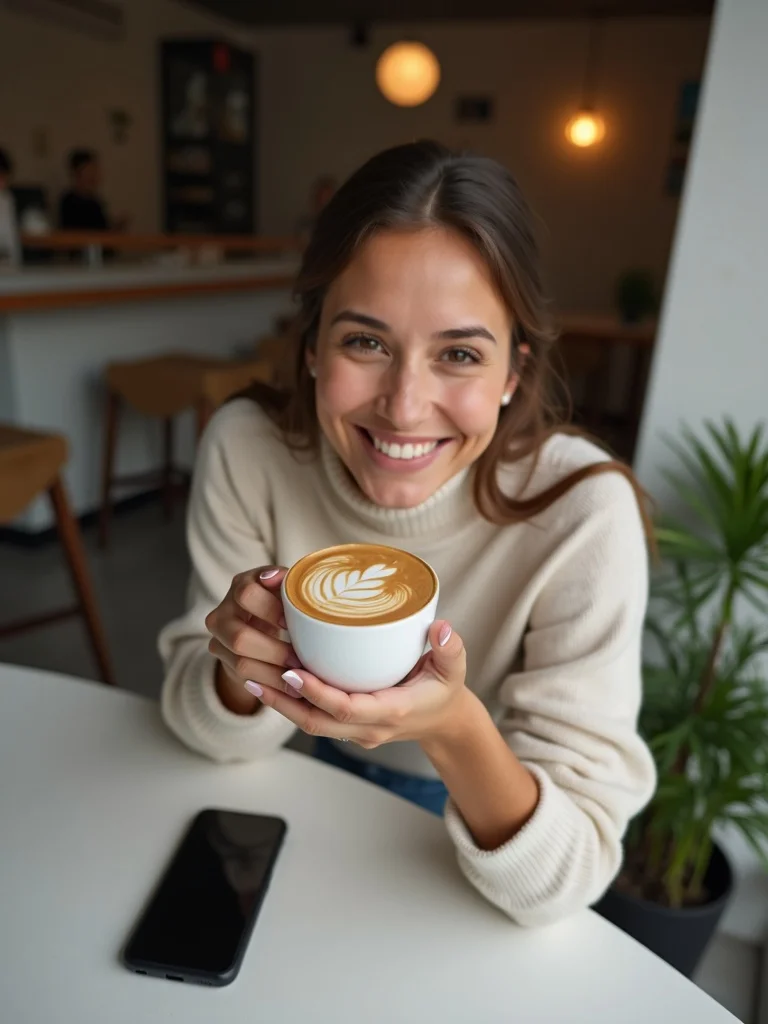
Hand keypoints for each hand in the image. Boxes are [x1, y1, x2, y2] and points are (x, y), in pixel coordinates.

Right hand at [205, 566, 303, 712]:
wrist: (258, 622)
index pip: (247, 595)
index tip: (291, 623)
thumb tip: (305, 585)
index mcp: (241, 586)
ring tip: (299, 678)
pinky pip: (245, 679)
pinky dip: (269, 685)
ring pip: (241, 663)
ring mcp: (219, 640)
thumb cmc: (282, 601)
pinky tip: (290, 689)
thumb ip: (295, 586)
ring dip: (274, 674)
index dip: (269, 609)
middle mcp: (222, 612)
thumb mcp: (287, 590)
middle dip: (274, 652)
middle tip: (299, 659)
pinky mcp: (225, 663)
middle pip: (240, 637)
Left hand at [255, 621, 467, 748]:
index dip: (317, 693)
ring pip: (309, 723)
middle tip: (256, 673)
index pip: (346, 709)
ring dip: (278, 703)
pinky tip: (267, 682)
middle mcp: (369, 727)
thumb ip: (450, 648)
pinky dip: (289, 703)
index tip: (292, 672)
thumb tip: (441, 627)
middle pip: (317, 721)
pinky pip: (313, 718)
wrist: (444, 722)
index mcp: (391, 712)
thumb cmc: (445, 690)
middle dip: (283, 700)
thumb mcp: (454, 669)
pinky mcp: (347, 726)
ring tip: (249, 676)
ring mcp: (356, 731)